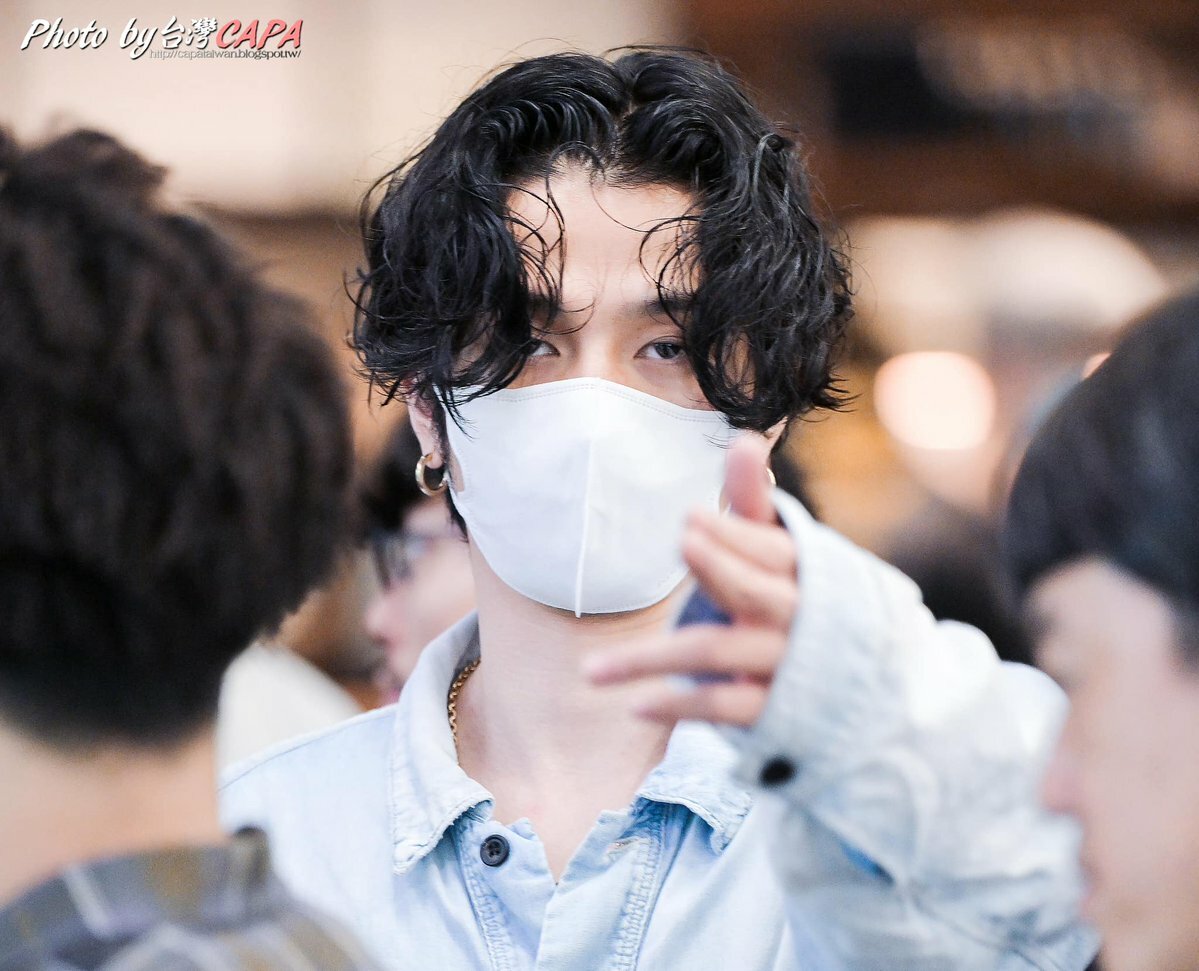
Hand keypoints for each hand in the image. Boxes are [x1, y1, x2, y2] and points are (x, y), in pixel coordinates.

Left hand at [582, 435, 798, 726]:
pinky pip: (726, 707)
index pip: (775, 549)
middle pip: (757, 593)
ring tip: (590, 670)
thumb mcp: (782, 554)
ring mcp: (787, 669)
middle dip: (723, 568)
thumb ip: (754, 504)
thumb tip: (742, 439)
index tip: (691, 517)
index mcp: (805, 573)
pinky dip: (681, 706)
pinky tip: (635, 704)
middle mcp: (799, 619)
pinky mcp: (776, 715)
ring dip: (654, 658)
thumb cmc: (802, 602)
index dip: (737, 534)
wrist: (865, 693)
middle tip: (684, 541)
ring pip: (720, 653)